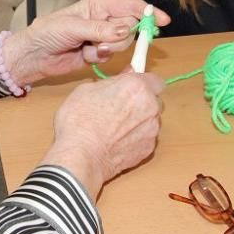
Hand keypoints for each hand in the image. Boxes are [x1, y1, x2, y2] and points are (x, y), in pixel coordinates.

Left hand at [2, 0, 169, 84]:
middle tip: (105, 43)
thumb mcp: (73, 27)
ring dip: (109, 49)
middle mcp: (103, 20)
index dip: (147, 12)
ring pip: (122, 43)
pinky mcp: (96, 54)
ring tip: (90, 49)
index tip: (161, 22)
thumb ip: (100, 29)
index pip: (129, 6)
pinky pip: (111, 57)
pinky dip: (100, 58)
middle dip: (122, 36)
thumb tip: (126, 29)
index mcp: (98, 6)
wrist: (32, 56)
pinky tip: (85, 57)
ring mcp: (100, 38)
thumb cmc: (47, 33)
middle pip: (130, 26)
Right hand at [43, 72, 163, 199]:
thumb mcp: (87, 90)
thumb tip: (124, 76)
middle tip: (118, 107)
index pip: (154, 80)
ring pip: (150, 121)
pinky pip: (146, 138)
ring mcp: (151, 130)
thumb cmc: (80, 122)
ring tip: (114, 128)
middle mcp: (150, 106)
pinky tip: (116, 142)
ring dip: (137, 121)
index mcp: (136, 87)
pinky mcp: (148, 149)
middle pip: (153, 100)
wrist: (81, 156)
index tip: (132, 86)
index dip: (142, 83)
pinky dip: (135, 138)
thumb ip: (111, 82)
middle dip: (140, 102)